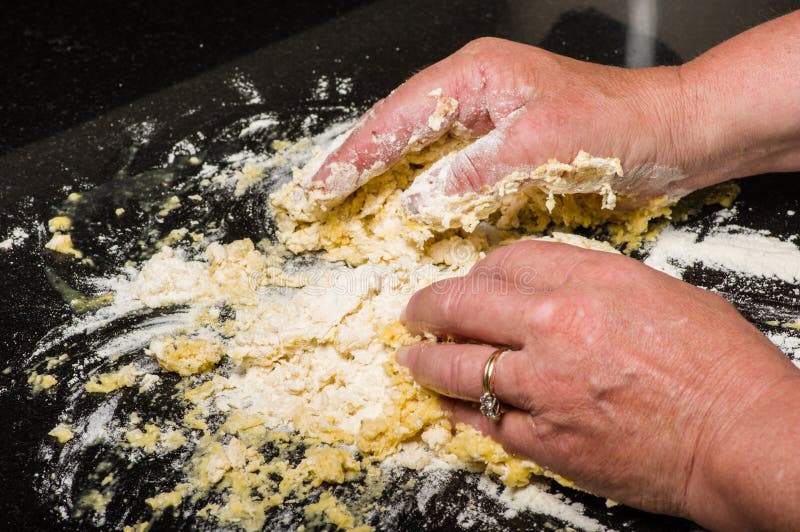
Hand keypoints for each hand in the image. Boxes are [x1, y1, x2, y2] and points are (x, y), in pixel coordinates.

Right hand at [309, 37, 702, 212]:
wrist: (674, 134)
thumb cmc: (621, 124)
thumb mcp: (541, 145)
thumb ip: (473, 172)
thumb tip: (417, 199)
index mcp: (478, 76)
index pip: (398, 116)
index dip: (355, 154)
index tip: (322, 186)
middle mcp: (477, 92)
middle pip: (398, 125)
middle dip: (355, 161)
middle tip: (316, 195)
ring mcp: (489, 119)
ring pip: (418, 145)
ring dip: (382, 175)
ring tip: (344, 201)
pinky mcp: (504, 145)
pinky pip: (448, 166)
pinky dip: (421, 187)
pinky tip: (404, 207)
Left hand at [397, 240, 799, 528]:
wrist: (742, 438)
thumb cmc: (720, 367)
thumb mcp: (661, 295)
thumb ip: (597, 284)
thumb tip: (551, 288)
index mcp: (589, 281)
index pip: (506, 261)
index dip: (479, 270)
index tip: (470, 279)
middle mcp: (556, 326)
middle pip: (464, 303)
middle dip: (428, 306)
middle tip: (414, 312)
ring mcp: (544, 385)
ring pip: (459, 365)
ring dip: (426, 360)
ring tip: (411, 357)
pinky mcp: (544, 439)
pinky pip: (482, 419)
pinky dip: (458, 409)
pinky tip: (445, 402)